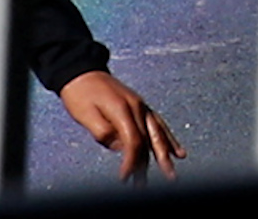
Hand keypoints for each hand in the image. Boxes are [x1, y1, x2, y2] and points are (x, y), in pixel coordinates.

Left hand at [58, 70, 183, 182]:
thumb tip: (119, 147)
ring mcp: (140, 105)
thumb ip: (103, 132)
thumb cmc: (80, 93)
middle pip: (147, 141)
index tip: (123, 179)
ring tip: (171, 174)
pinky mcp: (140, 106)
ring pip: (157, 133)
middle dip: (147, 165)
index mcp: (122, 109)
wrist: (82, 71)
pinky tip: (177, 151)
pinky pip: (158, 124)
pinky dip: (167, 138)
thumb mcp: (85, 115)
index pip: (133, 142)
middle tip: (145, 186)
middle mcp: (136, 106)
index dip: (130, 163)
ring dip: (164, 154)